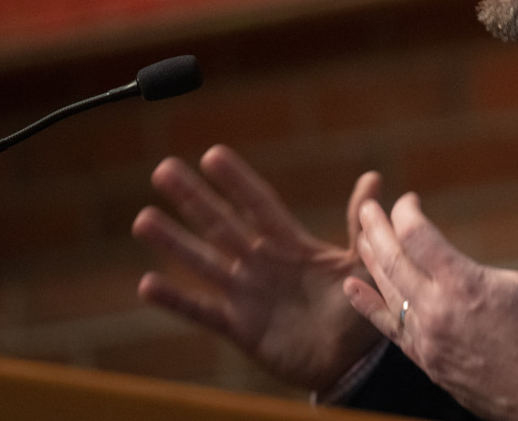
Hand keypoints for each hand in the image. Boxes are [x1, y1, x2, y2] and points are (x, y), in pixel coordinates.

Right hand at [132, 144, 383, 391]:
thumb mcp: (364, 263)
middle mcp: (263, 264)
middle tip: (164, 169)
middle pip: (222, 224)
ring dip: (174, 242)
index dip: (237, 181)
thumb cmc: (360, 310)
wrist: (353, 364)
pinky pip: (202, 311)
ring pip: (204, 262)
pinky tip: (147, 283)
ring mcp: (248, 295)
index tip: (212, 154)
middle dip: (193, 198)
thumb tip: (374, 178)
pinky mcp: (240, 328)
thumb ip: (360, 224)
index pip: (259, 204)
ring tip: (143, 219)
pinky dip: (176, 299)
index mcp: (292, 245)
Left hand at [345, 193, 517, 420]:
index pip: (417, 236)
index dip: (407, 212)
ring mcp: (427, 338)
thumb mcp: (514, 284)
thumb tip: (451, 268)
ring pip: (387, 291)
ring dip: (372, 260)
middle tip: (368, 209)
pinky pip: (389, 328)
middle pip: (394, 260)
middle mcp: (437, 309)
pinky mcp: (425, 360)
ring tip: (363, 237)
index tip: (409, 201)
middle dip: (377, 229)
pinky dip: (369, 305)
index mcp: (463, 283)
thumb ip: (473, 272)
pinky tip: (352, 287)